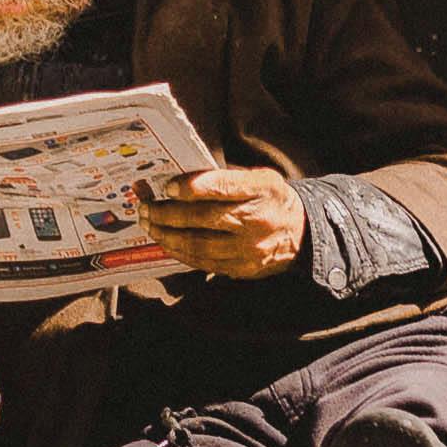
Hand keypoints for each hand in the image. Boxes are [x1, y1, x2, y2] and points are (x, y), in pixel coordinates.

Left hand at [138, 165, 306, 279]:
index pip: (223, 187)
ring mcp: (249, 249)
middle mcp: (256, 221)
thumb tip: (181, 182)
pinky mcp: (243, 269)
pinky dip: (181, 253)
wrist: (301, 234)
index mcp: (261, 190)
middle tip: (145, 207)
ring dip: (167, 235)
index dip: (192, 187)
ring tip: (149, 225)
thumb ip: (226, 178)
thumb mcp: (259, 178)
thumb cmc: (271, 199)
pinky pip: (205, 262)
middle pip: (203, 218)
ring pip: (200, 244)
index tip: (168, 186)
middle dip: (167, 213)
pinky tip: (166, 243)